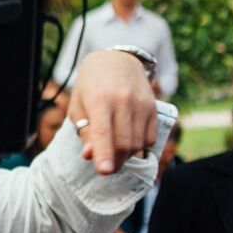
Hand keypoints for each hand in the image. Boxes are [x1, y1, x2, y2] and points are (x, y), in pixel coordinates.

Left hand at [65, 51, 160, 175]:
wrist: (117, 61)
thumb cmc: (90, 87)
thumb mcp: (78, 107)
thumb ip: (84, 132)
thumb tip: (89, 156)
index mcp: (99, 101)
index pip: (103, 133)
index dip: (104, 154)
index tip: (104, 171)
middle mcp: (123, 101)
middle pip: (124, 143)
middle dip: (115, 161)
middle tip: (106, 166)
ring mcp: (142, 104)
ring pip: (138, 143)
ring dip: (127, 156)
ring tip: (115, 153)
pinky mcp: (154, 107)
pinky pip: (151, 137)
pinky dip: (140, 147)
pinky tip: (129, 143)